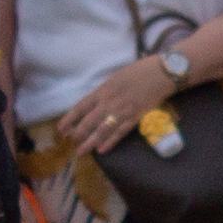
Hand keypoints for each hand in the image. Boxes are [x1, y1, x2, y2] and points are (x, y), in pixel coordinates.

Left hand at [57, 54, 181, 151]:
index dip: (70, 119)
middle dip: (78, 134)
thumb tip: (94, 102)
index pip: (81, 107)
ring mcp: (123, 112)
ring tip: (81, 151)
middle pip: (89, 122)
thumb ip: (105, 91)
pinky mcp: (136, 118)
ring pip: (102, 130)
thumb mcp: (116, 77)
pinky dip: (111, 142)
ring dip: (90, 142)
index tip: (61, 128)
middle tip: (71, 143)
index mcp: (103, 90)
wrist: (161, 73)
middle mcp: (110, 102)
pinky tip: (102, 150)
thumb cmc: (139, 71)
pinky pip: (120, 133)